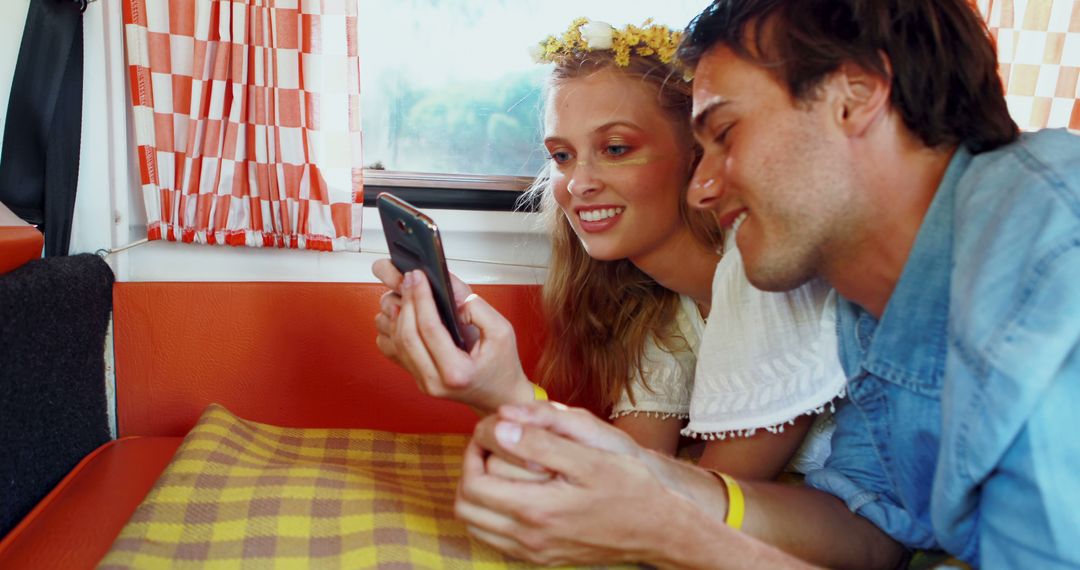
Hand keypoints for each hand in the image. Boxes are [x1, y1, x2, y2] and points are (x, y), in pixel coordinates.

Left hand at [371, 259, 532, 413]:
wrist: (499, 395)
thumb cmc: (502, 367)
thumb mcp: (502, 333)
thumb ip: (478, 310)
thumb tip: (452, 296)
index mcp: (457, 372)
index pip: (430, 328)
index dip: (421, 298)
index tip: (419, 277)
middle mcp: (435, 381)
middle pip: (407, 335)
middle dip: (407, 301)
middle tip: (409, 279)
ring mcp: (423, 382)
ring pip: (397, 343)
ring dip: (397, 314)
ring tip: (404, 293)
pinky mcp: (417, 379)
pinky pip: (395, 353)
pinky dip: (392, 330)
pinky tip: (398, 314)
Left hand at [455, 403, 686, 565]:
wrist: (661, 527)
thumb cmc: (631, 487)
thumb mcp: (590, 456)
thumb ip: (542, 441)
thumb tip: (501, 427)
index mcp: (537, 510)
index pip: (473, 482)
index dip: (474, 451)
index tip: (491, 431)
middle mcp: (530, 538)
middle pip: (466, 507)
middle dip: (470, 471)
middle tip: (490, 447)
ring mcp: (535, 552)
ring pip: (477, 526)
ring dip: (478, 493)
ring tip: (500, 467)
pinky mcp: (544, 558)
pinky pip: (497, 539)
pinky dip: (493, 513)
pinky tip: (514, 491)